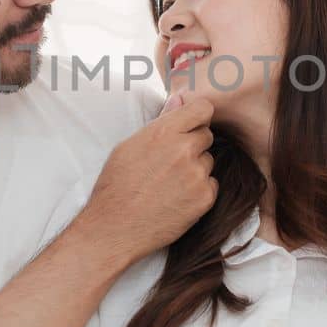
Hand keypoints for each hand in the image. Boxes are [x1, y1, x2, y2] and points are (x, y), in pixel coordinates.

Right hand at [80, 92, 217, 266]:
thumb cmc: (116, 186)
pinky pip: (211, 184)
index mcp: (163, 132)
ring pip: (208, 161)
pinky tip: (177, 199)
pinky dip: (199, 191)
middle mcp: (184, 149)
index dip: (198, 117)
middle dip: (193, 145)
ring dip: (195, 169)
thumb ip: (160, 122)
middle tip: (171, 163)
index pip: (203, 109)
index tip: (190, 127)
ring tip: (170, 184)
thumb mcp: (129, 146)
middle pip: (206, 135)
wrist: (114, 228)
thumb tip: (179, 98)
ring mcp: (196, 174)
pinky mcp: (205, 197)